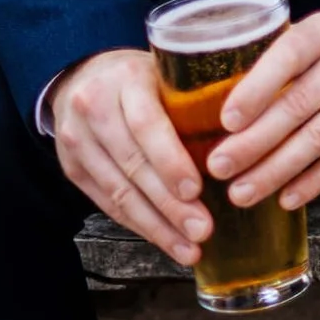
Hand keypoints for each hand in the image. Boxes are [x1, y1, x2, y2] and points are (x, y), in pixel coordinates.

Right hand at [47, 48, 208, 265]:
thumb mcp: (170, 71)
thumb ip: (197, 98)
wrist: (83, 77)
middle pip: (133, 165)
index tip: (197, 189)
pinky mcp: (71, 168)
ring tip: (189, 248)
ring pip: (118, 191)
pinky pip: (106, 203)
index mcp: (126, 79)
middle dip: (169, 205)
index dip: (171, 161)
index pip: (146, 124)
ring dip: (156, 225)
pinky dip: (138, 224)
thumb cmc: (145, 77)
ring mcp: (77, 141)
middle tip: (202, 230)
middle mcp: (94, 109)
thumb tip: (248, 139)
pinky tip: (165, 240)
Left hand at [201, 3, 319, 211]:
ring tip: (242, 192)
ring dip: (278, 169)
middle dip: (255, 142)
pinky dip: (314, 180)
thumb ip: (281, 62)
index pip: (290, 54)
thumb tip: (219, 110)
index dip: (256, 89)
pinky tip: (286, 197)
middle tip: (219, 168)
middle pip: (301, 104)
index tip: (226, 122)